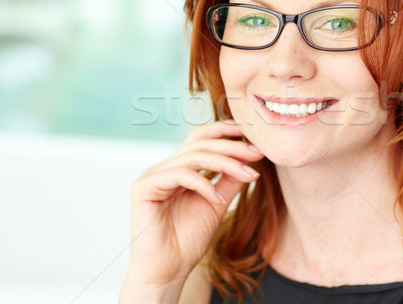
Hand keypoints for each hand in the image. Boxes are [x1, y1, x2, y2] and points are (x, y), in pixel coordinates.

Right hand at [121, 120, 263, 293]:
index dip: (226, 131)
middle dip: (232, 147)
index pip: (201, 138)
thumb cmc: (188, 241)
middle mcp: (164, 168)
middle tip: (258, 154)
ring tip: (249, 174)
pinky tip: (219, 199)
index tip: (254, 137)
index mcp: (178, 168)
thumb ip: (229, 180)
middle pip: (200, 143)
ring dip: (226, 163)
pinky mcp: (144, 188)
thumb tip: (249, 160)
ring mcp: (153, 176)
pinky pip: (181, 175)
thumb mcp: (216, 204)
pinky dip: (204, 185)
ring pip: (194, 156)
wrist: (167, 272)